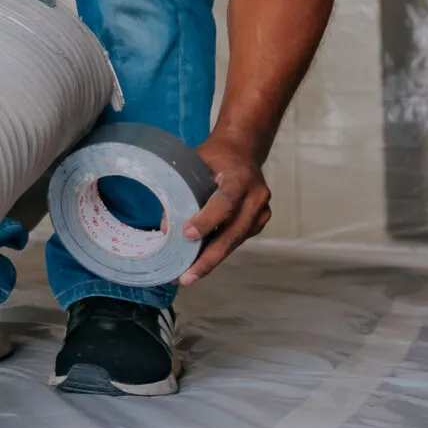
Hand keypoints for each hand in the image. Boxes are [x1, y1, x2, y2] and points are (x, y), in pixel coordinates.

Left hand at [177, 132, 272, 284]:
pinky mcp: (259, 222)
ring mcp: (262, 211)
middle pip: (232, 232)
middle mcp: (256, 196)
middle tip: (185, 277)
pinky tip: (200, 262)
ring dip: (210, 260)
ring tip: (187, 276)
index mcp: (240, 177)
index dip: (208, 220)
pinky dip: (218, 252)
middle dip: (208, 258)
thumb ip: (181, 191)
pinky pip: (236, 241)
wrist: (242, 151)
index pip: (225, 201)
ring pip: (234, 242)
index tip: (188, 235)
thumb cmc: (215, 157)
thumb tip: (165, 229)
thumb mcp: (194, 164)